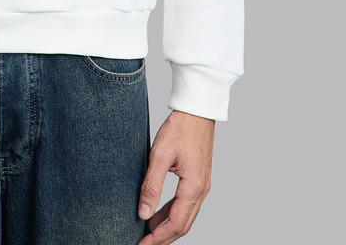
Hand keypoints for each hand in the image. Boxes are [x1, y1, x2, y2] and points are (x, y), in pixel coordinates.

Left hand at [136, 109, 214, 243]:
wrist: (196, 112)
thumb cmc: (180, 128)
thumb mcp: (160, 155)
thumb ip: (152, 185)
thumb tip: (143, 211)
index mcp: (194, 187)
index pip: (176, 223)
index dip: (159, 237)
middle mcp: (201, 190)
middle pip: (183, 225)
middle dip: (164, 237)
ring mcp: (202, 185)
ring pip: (186, 216)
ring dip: (167, 226)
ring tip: (148, 232)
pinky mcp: (198, 179)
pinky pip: (186, 204)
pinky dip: (172, 212)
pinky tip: (158, 213)